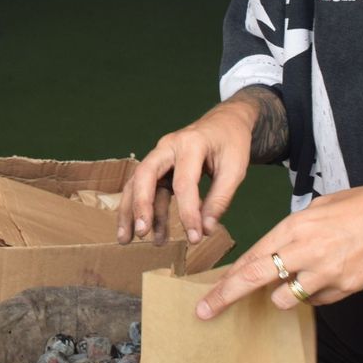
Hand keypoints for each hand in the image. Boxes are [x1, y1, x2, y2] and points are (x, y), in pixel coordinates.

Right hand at [117, 95, 258, 246]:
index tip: (194, 238)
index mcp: (191, 144)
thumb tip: (205, 230)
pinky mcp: (158, 166)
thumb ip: (220, 199)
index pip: (184, 183)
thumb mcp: (235, 169)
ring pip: (137, 182)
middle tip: (141, 233)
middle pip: (145, 175)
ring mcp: (159, 155)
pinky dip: (142, 209)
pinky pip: (144, 188)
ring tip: (126, 240)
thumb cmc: (231, 143)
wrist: (225, 122)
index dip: (188, 213)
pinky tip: (147, 231)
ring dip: (131, 211)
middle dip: (140, 206)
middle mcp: (168, 146)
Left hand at [196, 185, 362, 316]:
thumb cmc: (361, 208)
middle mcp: (305, 250)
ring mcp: (325, 273)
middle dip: (226, 296)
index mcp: (295, 226)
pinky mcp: (343, 289)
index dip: (228, 277)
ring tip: (303, 275)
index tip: (209, 292)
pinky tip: (329, 275)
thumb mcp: (319, 208)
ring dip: (283, 294)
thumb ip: (293, 230)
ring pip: (284, 299)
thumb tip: (273, 249)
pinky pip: (315, 301)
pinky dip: (314, 294)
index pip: (252, 256)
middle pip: (255, 278)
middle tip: (205, 311)